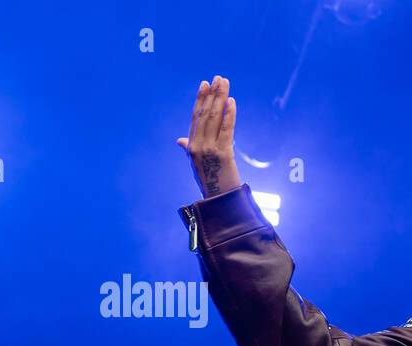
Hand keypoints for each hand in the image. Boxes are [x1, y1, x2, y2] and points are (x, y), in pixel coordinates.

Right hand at [177, 75, 241, 198]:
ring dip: (220, 98)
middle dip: (212, 94)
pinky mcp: (222, 154)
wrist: (220, 201)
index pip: (195, 117)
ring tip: (225, 83)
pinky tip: (232, 102)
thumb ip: (189, 148)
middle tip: (218, 78)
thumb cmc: (211, 182)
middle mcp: (197, 145)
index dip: (200, 100)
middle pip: (205, 114)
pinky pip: (226, 130)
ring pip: (215, 118)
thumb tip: (180, 140)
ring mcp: (209, 149)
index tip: (204, 85)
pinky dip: (229, 115)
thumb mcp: (197, 163)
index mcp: (191, 146)